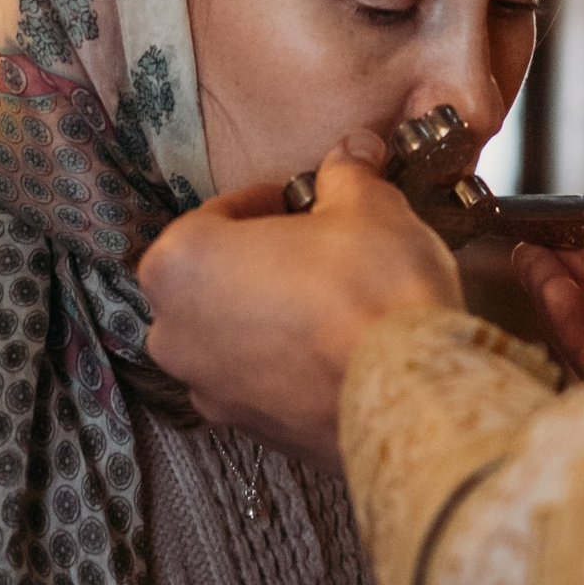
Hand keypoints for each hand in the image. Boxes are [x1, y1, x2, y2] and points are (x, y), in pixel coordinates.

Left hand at [137, 141, 458, 466]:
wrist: (408, 398)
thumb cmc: (372, 294)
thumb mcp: (366, 205)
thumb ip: (347, 174)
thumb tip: (353, 153)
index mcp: (180, 263)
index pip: (216, 215)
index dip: (266, 204)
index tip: (301, 205)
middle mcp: (175, 333)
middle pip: (215, 280)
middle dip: (260, 263)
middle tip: (318, 251)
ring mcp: (208, 390)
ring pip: (233, 336)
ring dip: (271, 316)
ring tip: (332, 302)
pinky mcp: (249, 431)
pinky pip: (260, 382)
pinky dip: (288, 365)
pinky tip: (337, 350)